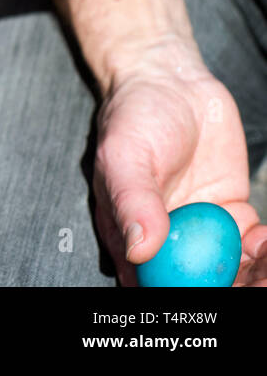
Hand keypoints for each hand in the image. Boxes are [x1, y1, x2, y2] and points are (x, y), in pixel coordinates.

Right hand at [92, 38, 266, 285]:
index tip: (210, 288)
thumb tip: (140, 248)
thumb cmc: (133, 117)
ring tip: (262, 249)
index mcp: (128, 236)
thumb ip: (132, 202)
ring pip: (231, 271)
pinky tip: (265, 236)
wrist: (170, 83)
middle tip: (255, 278)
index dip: (182, 294)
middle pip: (199, 283)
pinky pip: (254, 247)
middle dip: (230, 288)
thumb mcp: (125, 156)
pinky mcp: (230, 215)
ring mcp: (200, 230)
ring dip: (256, 273)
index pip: (153, 285)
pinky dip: (266, 250)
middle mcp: (165, 241)